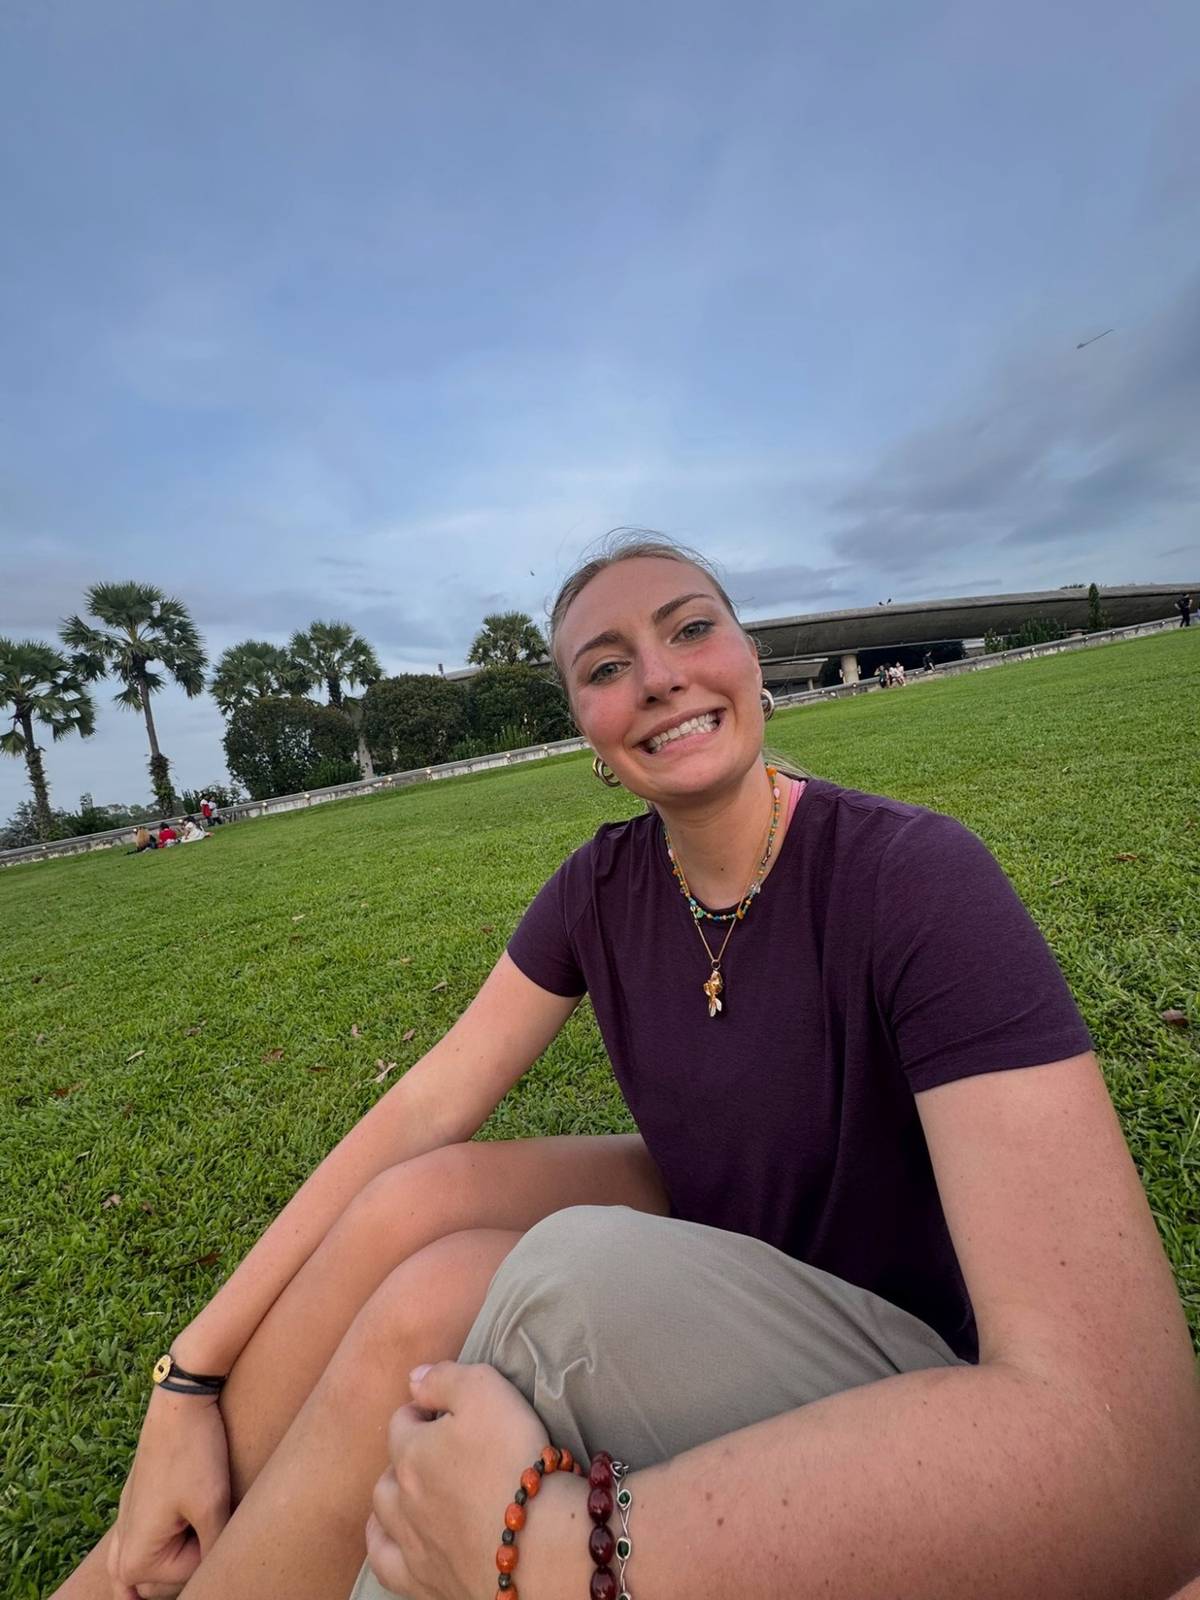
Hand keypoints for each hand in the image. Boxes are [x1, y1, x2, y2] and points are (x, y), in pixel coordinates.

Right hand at [107, 1390, 230, 1599]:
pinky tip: (149, 1577)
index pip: (189, 1579)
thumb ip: (213, 1553)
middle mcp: (121, 1551)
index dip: (213, 1549)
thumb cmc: (194, 1453)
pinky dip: (153, 1560)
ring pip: (145, 1576)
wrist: (179, 1402)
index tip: (216, 1512)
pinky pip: (141, 1550)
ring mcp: (125, 1527)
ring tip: (186, 1556)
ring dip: (167, 1572)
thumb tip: (222, 1572)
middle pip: (164, 1586)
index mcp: (134, 1562)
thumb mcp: (214, 1507)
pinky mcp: (137, 1507)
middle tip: (207, 1522)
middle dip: (191, 1563)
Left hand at [367, 1362, 585, 1599]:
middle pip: (392, 1468)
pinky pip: (384, 1563)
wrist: (537, 1546)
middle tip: (441, 1452)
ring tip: (417, 1488)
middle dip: (407, 1455)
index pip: (404, 1420)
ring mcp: (410, 1544)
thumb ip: (445, 1378)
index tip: (448, 1413)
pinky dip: (383, 1545)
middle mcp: (401, 1498)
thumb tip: (413, 1378)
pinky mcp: (423, 1582)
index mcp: (412, 1451)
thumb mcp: (487, 1391)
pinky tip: (394, 1537)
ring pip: (382, 1513)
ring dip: (394, 1495)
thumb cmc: (514, 1460)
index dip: (425, 1411)